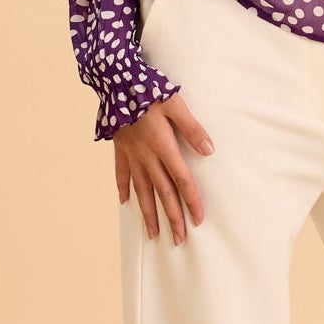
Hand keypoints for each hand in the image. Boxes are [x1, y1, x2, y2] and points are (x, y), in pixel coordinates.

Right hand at [114, 94, 215, 242]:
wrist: (114, 83)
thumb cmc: (147, 91)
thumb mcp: (175, 104)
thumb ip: (192, 128)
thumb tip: (209, 149)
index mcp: (163, 146)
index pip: (182, 180)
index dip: (191, 201)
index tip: (198, 220)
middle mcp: (147, 157)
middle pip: (163, 193)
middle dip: (172, 218)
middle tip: (179, 240)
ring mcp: (131, 156)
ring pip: (141, 191)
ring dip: (148, 214)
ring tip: (153, 234)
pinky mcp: (119, 150)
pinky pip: (121, 175)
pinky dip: (123, 189)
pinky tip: (125, 203)